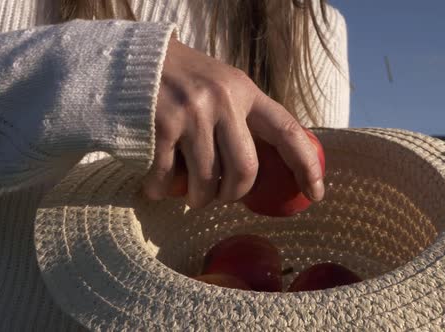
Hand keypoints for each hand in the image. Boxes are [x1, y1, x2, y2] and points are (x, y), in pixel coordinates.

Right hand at [141, 38, 323, 207]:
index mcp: (245, 91)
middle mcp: (223, 100)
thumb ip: (242, 116)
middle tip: (220, 198)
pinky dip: (162, 190)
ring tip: (190, 195)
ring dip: (198, 198)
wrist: (129, 60)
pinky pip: (168, 178)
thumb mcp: (221, 86)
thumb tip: (262, 167)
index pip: (288, 131)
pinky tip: (157, 185)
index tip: (315, 194)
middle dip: (233, 195)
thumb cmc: (182, 81)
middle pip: (245, 170)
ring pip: (207, 181)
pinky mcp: (161, 126)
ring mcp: (192, 112)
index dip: (307, 166)